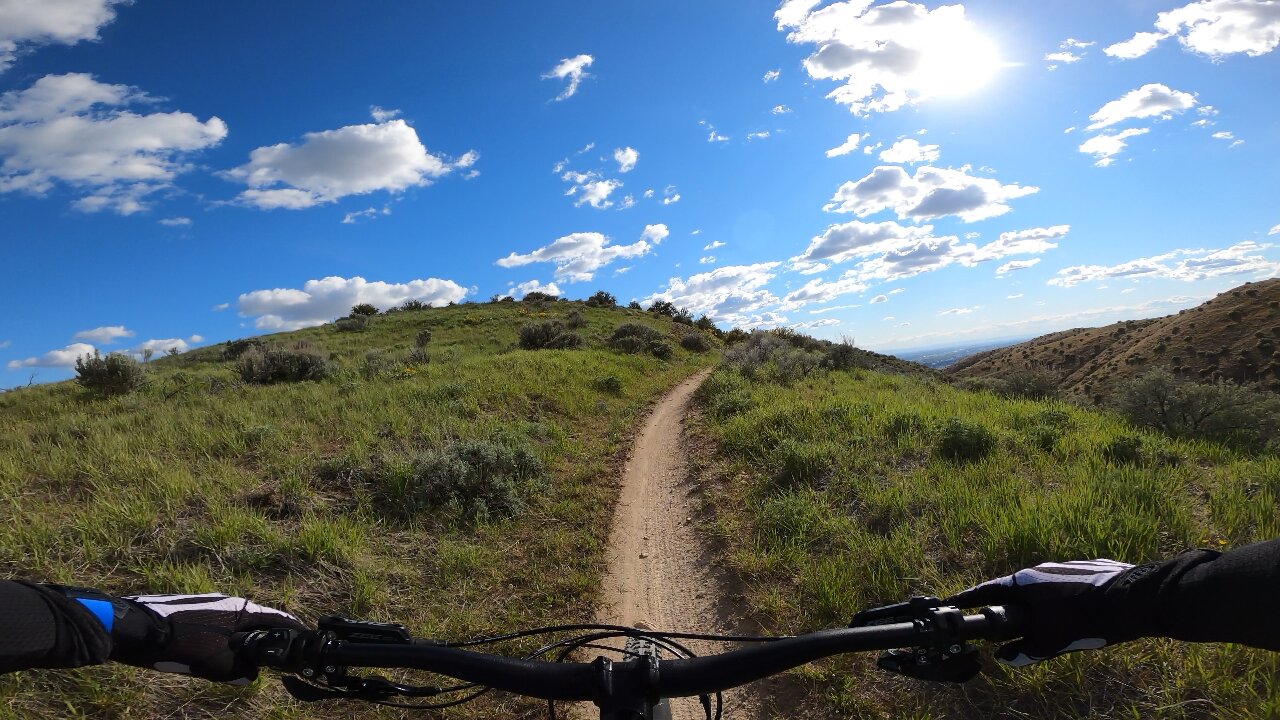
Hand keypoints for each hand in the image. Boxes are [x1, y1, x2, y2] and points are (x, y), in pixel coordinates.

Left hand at [109, 593, 305, 683]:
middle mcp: (228, 601)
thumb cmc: (182, 644)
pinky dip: (222, 641)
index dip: (291, 629)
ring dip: (239, 643)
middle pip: (255, 622)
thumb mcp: (216, 664)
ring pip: (234, 625)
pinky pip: (217, 626)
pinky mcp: (191, 609)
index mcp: (241, 609)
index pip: (277, 618)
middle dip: (263, 640)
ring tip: (236, 663)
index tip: (303, 638)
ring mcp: (208, 603)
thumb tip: (251, 672)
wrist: (136, 629)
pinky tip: (210, 656)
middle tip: (269, 660)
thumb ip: (240, 669)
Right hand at [946, 559, 1134, 666]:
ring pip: (1040, 590)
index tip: (952, 602)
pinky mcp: (1086, 571)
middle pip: (1014, 590)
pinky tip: (1074, 619)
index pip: (987, 590)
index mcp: (1026, 581)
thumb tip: (1006, 657)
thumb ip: (1026, 650)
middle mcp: (1041, 569)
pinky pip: (1062, 589)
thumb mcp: (1053, 641)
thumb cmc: (1087, 619)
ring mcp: (1064, 568)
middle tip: (1000, 626)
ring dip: (1035, 608)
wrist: (1135, 599)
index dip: (969, 598)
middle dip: (1007, 608)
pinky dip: (1058, 604)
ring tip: (1043, 628)